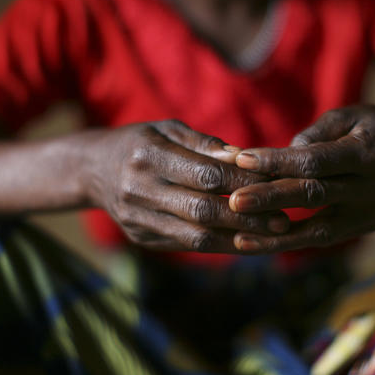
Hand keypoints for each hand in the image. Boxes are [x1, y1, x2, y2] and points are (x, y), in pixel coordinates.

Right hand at [81, 120, 289, 252]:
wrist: (91, 170)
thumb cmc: (141, 142)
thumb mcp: (167, 129)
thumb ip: (205, 144)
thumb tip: (246, 158)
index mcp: (147, 155)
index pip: (205, 174)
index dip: (243, 183)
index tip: (277, 186)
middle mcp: (139, 190)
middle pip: (203, 210)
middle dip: (247, 218)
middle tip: (283, 221)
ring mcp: (138, 219)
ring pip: (196, 237)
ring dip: (239, 239)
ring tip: (271, 236)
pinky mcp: (142, 238)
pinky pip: (188, 246)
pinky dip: (220, 246)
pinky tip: (247, 242)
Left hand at [228, 106, 374, 252]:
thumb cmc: (368, 127)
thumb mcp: (347, 116)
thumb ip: (315, 133)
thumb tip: (282, 154)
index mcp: (368, 152)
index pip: (316, 161)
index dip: (278, 162)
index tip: (242, 160)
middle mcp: (374, 187)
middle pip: (315, 195)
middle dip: (271, 199)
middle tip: (234, 202)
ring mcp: (373, 212)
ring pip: (320, 228)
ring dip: (277, 235)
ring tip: (239, 238)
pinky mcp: (367, 227)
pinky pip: (325, 238)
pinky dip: (291, 242)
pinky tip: (259, 245)